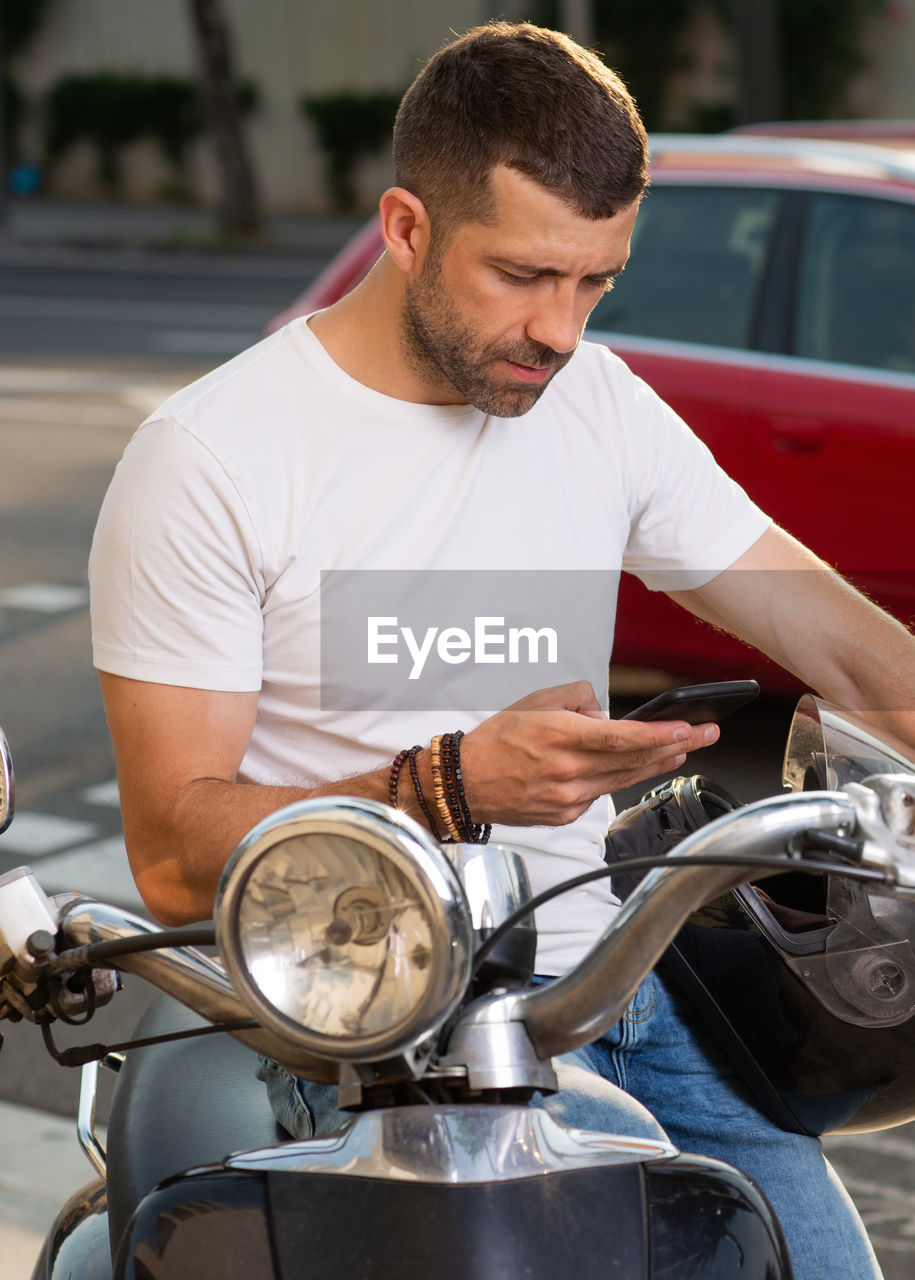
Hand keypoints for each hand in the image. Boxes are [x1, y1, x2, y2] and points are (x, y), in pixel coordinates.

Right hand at [460, 680, 718, 826]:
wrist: (464, 784)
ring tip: (682, 750)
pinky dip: (617, 778)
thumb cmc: (496, 740)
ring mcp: (567, 797)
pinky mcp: (565, 814)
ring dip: (656, 764)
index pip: (622, 737)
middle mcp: (567, 770)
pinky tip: (633, 768)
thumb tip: (605, 713)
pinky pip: (600, 793)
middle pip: (633, 760)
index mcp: (559, 737)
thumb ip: (575, 700)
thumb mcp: (534, 702)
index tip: (687, 728)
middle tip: (706, 734)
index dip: (660, 734)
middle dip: (675, 746)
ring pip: (623, 779)